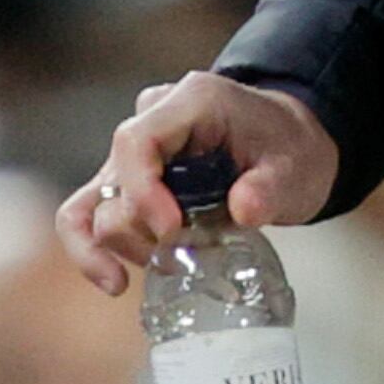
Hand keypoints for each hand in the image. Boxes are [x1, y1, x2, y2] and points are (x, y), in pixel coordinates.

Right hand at [56, 72, 338, 295]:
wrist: (289, 147)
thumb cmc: (289, 149)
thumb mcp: (296, 166)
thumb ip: (272, 186)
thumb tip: (244, 209)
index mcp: (192, 101)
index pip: (137, 142)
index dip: (142, 193)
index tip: (171, 231)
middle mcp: (151, 120)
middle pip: (114, 182)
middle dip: (144, 230)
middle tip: (190, 251)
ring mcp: (132, 154)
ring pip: (90, 204)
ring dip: (123, 245)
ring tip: (168, 264)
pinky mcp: (124, 182)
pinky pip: (87, 216)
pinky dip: (93, 251)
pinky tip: (116, 282)